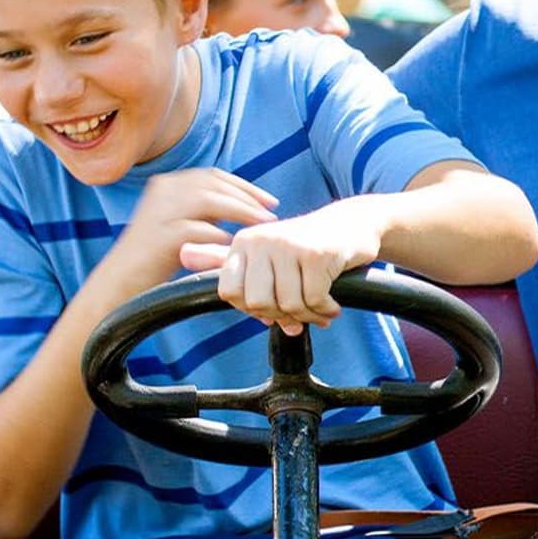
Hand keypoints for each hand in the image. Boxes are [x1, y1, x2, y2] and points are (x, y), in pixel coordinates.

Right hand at [105, 169, 278, 292]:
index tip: (269, 201)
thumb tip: (247, 203)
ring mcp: (158, 212)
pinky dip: (218, 235)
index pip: (214, 176)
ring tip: (261, 225)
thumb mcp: (182, 223)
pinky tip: (232, 245)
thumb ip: (208, 210)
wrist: (120, 283)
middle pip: (214, 183)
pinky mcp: (158, 236)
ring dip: (240, 210)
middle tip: (272, 212)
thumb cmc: (156, 258)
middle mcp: (162, 192)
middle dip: (248, 196)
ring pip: (208, 199)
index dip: (245, 186)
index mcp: (168, 184)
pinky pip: (196, 229)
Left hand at [179, 204, 380, 335]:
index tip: (271, 304)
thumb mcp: (265, 255)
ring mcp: (289, 245)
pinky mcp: (316, 253)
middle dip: (282, 314)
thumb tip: (183, 254)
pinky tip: (332, 304)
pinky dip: (325, 309)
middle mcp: (261, 240)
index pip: (229, 293)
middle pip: (258, 303)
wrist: (354, 223)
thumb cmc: (306, 247)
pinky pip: (314, 300)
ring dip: (309, 315)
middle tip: (300, 311)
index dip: (250, 307)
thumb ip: (225, 261)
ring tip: (320, 307)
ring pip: (288, 304)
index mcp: (243, 242)